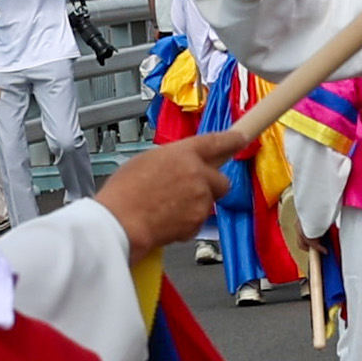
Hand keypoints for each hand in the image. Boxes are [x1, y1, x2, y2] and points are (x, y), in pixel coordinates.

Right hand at [101, 138, 230, 252]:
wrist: (120, 223)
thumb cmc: (124, 193)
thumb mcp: (144, 161)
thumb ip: (170, 160)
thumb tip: (177, 166)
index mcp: (183, 153)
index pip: (217, 141)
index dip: (232, 140)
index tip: (241, 138)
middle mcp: (197, 173)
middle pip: (221, 179)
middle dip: (211, 185)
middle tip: (191, 190)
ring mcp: (200, 198)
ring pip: (209, 202)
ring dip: (195, 205)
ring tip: (167, 208)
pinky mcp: (198, 221)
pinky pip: (199, 220)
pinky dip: (187, 222)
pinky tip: (165, 220)